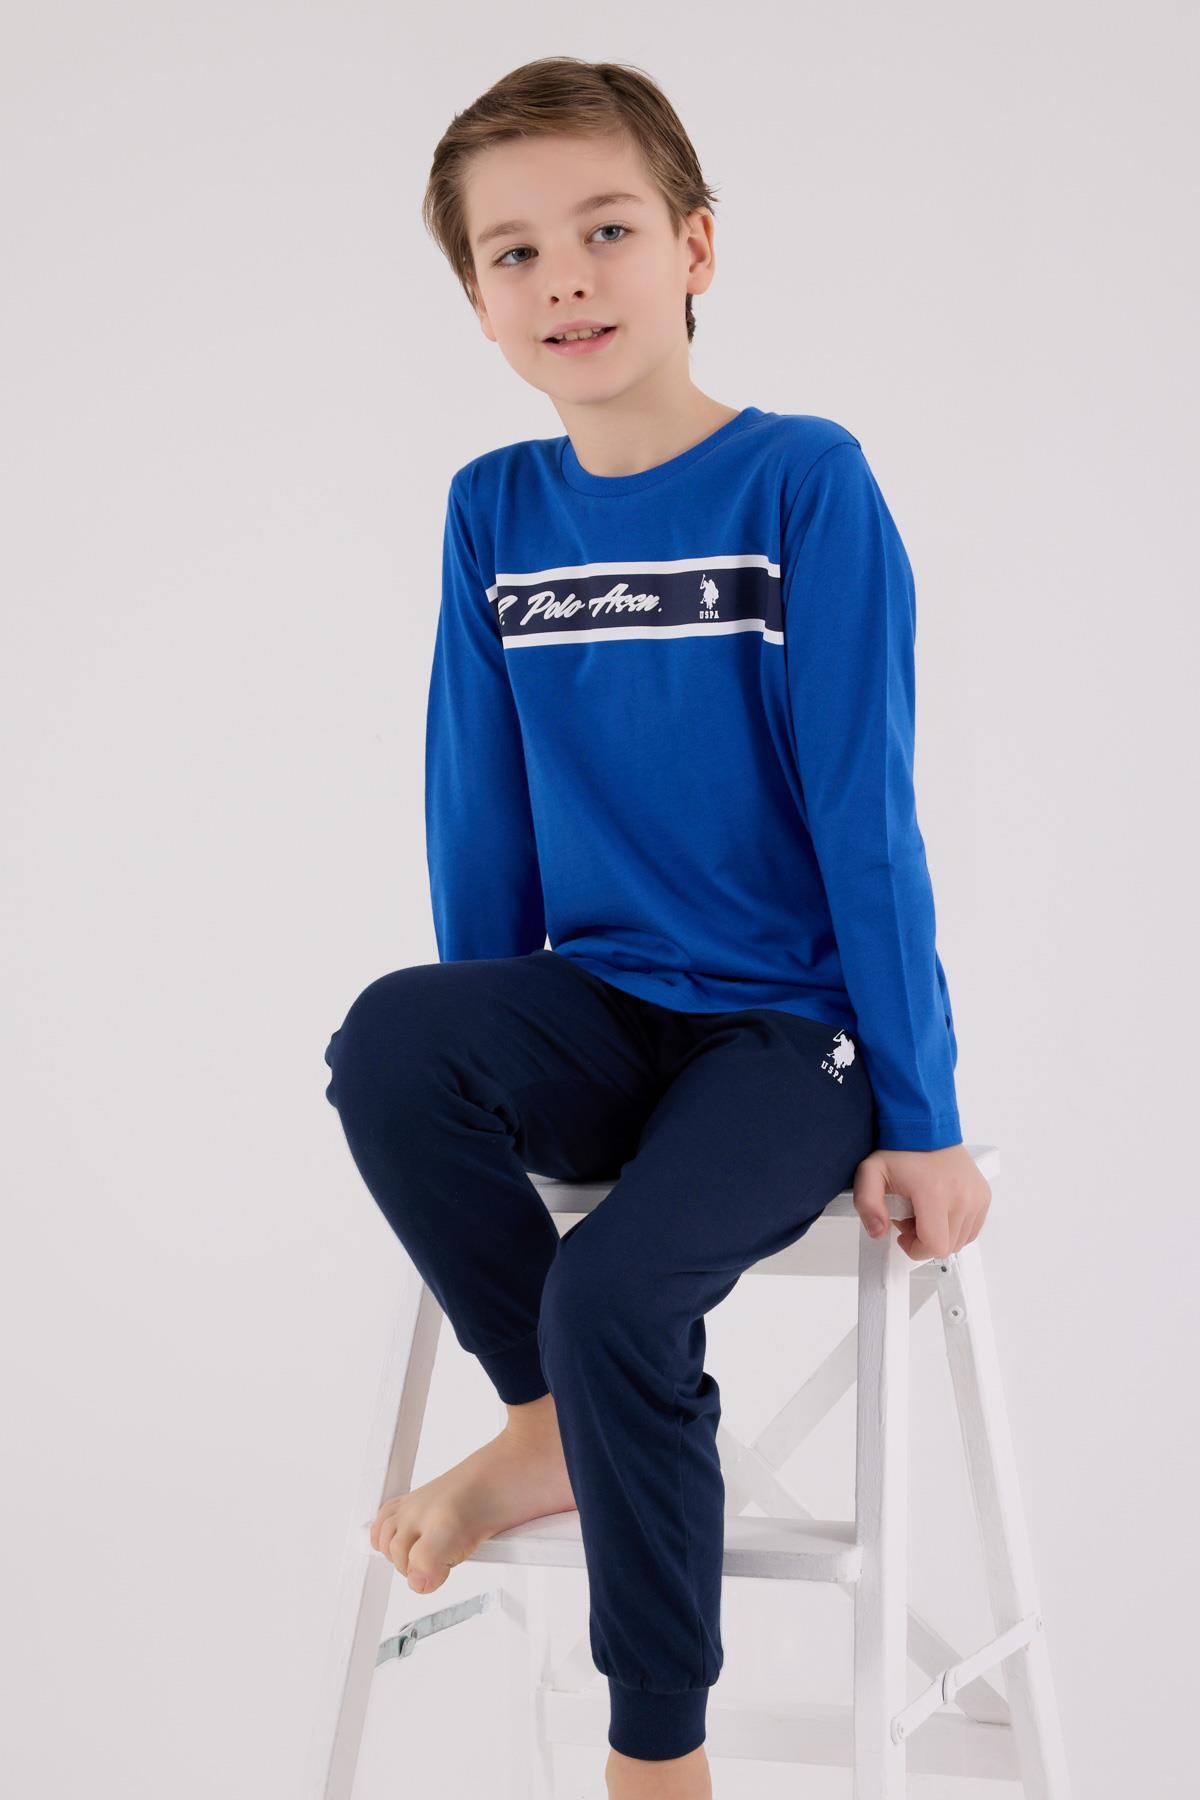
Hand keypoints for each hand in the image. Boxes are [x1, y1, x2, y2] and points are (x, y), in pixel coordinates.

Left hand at [852, 1144, 990, 1260]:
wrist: (925, 1125)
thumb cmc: (900, 1149)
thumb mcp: (870, 1172)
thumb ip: (867, 1205)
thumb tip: (878, 1231)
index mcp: (935, 1192)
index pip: (935, 1246)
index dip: (915, 1248)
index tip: (903, 1234)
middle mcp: (962, 1195)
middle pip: (947, 1246)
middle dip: (924, 1239)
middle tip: (910, 1216)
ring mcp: (976, 1196)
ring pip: (961, 1240)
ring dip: (940, 1233)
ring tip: (924, 1210)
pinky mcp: (984, 1195)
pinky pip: (972, 1229)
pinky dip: (955, 1227)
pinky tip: (939, 1209)